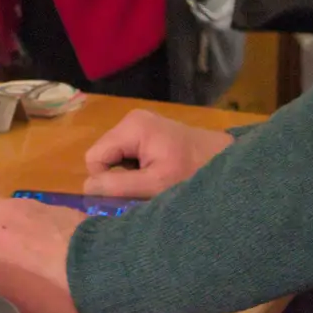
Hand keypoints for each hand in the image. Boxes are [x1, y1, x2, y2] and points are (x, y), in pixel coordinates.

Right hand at [83, 109, 232, 196]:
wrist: (226, 161)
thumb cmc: (193, 173)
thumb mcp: (154, 184)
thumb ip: (118, 186)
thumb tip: (86, 188)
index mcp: (131, 127)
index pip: (94, 157)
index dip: (105, 180)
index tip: (129, 193)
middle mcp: (132, 119)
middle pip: (104, 156)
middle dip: (118, 176)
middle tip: (145, 187)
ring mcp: (141, 124)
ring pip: (115, 158)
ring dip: (129, 175)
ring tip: (155, 180)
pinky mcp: (149, 132)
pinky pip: (128, 155)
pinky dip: (138, 169)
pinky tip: (158, 173)